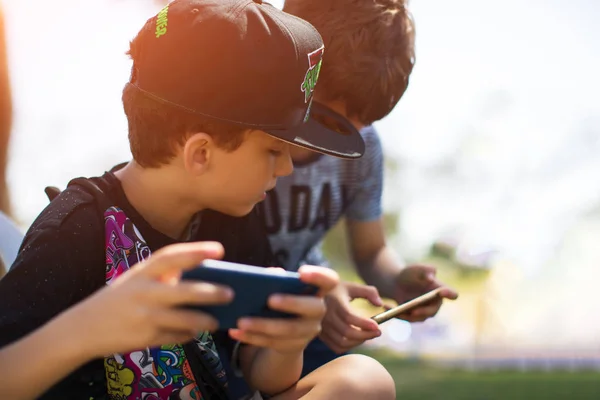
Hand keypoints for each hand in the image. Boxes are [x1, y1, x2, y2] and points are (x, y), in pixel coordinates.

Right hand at [66, 242, 233, 357]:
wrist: (82, 328)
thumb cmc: (118, 299)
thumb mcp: (134, 280)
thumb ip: (161, 276)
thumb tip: (200, 276)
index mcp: (141, 273)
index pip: (172, 257)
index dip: (196, 251)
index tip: (219, 250)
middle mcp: (144, 292)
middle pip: (186, 291)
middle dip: (211, 292)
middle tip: (231, 292)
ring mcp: (145, 316)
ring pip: (186, 319)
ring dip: (205, 320)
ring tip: (217, 321)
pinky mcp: (145, 338)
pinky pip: (176, 336)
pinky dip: (188, 335)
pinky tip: (194, 333)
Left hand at [228, 265, 338, 353]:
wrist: (285, 331)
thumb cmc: (282, 299)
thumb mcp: (280, 288)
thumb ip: (277, 279)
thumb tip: (272, 273)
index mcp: (317, 291)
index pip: (329, 281)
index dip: (319, 276)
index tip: (301, 272)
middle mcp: (318, 312)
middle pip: (313, 308)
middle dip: (291, 303)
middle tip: (269, 299)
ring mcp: (308, 332)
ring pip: (288, 330)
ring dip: (263, 325)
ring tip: (241, 320)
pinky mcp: (293, 346)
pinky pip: (272, 343)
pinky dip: (252, 337)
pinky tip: (236, 332)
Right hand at [319, 282, 382, 353]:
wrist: (312, 295)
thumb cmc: (337, 290)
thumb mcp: (352, 286)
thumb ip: (369, 292)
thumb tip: (380, 304)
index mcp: (334, 301)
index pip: (349, 316)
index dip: (364, 323)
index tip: (377, 326)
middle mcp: (326, 315)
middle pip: (347, 332)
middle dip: (366, 335)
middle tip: (378, 332)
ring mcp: (322, 326)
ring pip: (342, 342)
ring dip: (359, 342)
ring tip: (368, 335)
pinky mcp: (320, 335)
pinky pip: (336, 347)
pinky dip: (349, 347)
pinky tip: (356, 339)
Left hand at [392, 264, 457, 321]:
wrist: (397, 283)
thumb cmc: (410, 273)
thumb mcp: (417, 269)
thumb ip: (426, 270)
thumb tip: (431, 278)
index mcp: (440, 290)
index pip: (451, 293)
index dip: (450, 294)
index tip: (446, 293)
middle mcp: (436, 303)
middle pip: (432, 311)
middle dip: (423, 312)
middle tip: (413, 312)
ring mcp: (426, 312)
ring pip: (419, 318)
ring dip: (406, 315)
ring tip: (395, 310)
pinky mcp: (414, 317)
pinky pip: (407, 319)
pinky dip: (397, 314)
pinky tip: (386, 306)